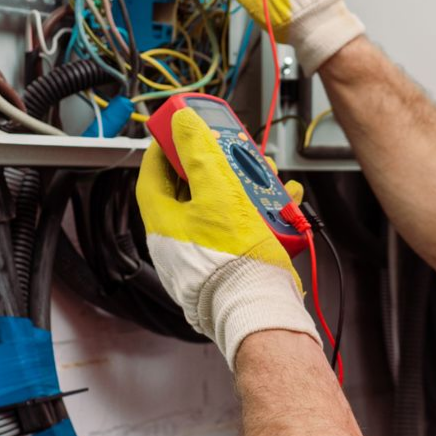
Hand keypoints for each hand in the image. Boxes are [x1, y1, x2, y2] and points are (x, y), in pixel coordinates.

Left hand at [135, 108, 320, 366]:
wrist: (260, 311)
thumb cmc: (234, 261)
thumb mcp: (218, 193)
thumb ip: (199, 154)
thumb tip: (182, 123)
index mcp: (163, 221)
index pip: (152, 174)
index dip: (163, 149)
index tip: (177, 130)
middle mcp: (176, 240)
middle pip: (191, 189)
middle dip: (217, 166)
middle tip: (234, 152)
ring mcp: (200, 255)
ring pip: (220, 207)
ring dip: (245, 186)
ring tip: (267, 176)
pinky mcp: (226, 265)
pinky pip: (238, 228)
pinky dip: (258, 212)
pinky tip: (283, 203)